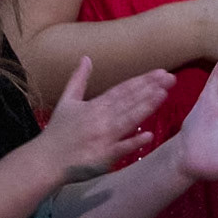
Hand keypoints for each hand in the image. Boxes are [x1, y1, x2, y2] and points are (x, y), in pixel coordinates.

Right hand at [37, 56, 173, 182]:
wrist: (47, 160)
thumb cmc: (59, 131)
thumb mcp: (67, 100)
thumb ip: (78, 79)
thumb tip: (86, 57)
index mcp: (94, 105)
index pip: (122, 90)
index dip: (142, 80)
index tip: (160, 72)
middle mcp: (101, 119)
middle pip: (129, 101)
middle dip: (150, 88)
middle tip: (170, 78)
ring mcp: (103, 137)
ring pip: (128, 120)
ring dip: (146, 107)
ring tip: (163, 94)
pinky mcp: (103, 157)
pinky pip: (120, 148)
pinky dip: (133, 142)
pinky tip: (149, 135)